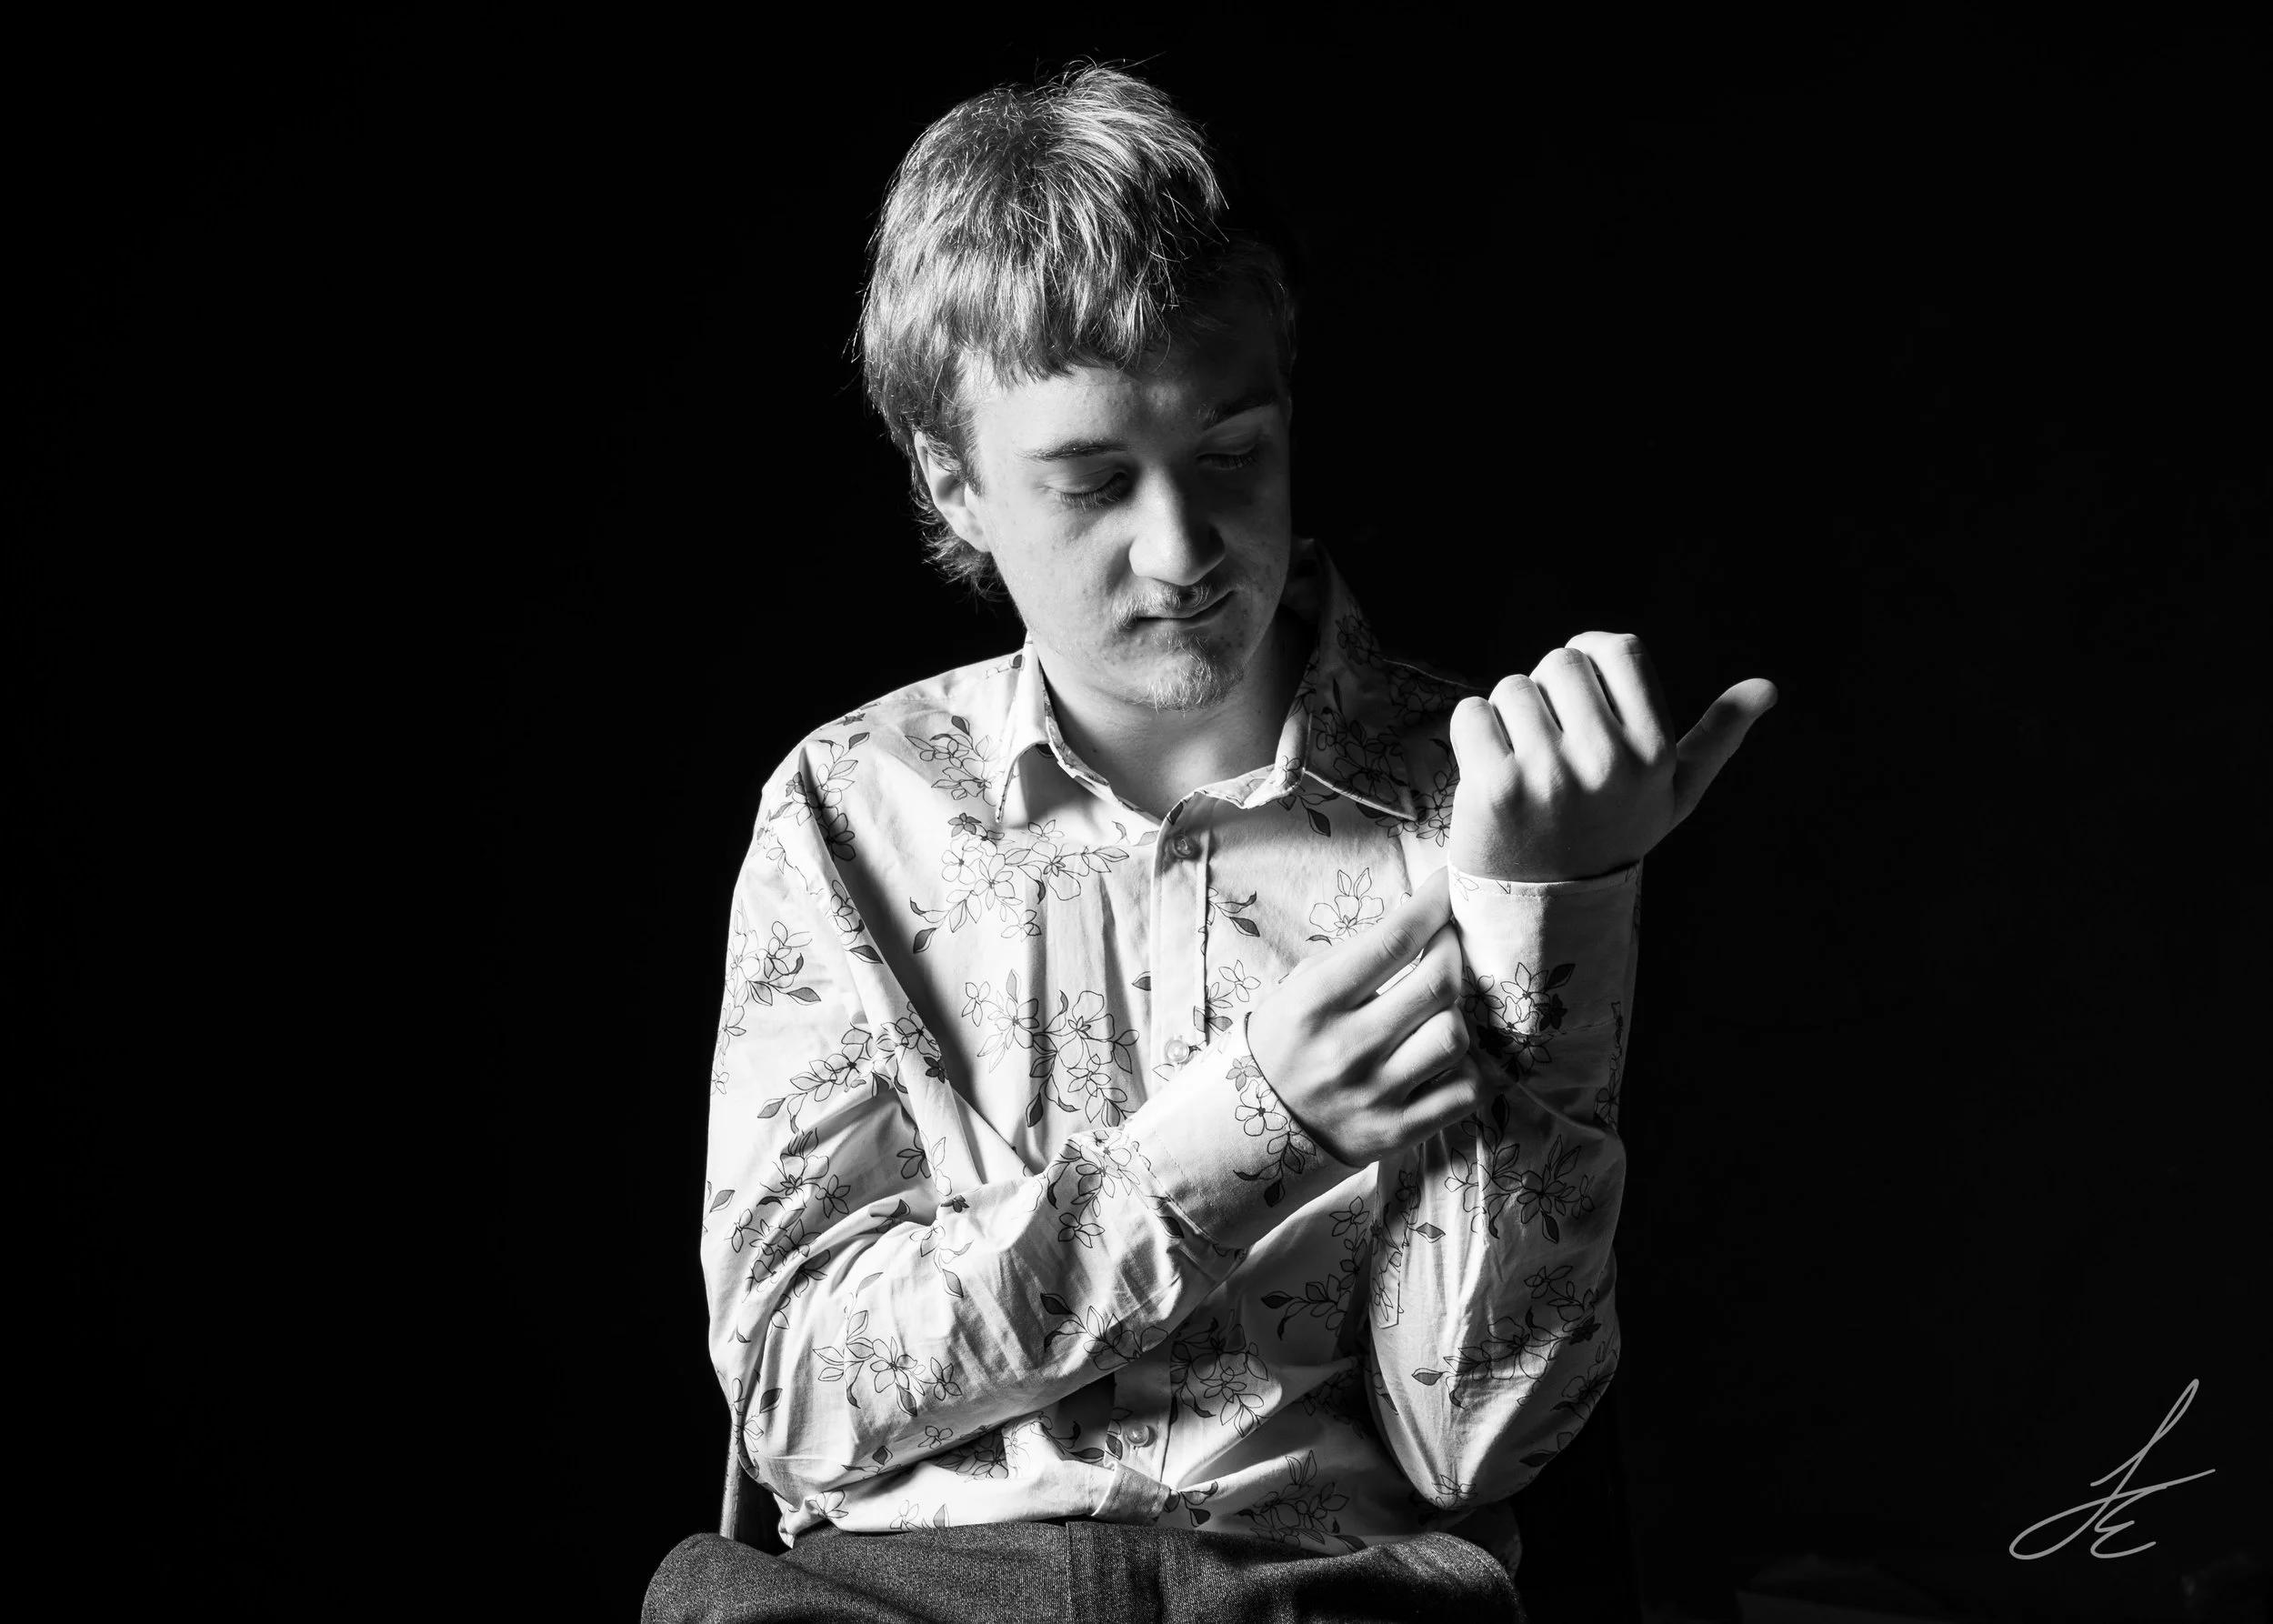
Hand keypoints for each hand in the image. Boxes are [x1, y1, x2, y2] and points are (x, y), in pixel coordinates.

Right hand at [1247, 867, 1488, 1165]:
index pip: (1393, 941)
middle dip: (1452, 950)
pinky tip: (1447, 1056)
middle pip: (1437, 985)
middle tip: (1446, 943)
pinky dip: (1468, 1067)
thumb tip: (1419, 922)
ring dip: (1456, 1013)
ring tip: (1437, 1008)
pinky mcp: (1398, 1132)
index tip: (1449, 886)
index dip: (1433, 904)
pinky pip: (1465, 1092)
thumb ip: (1353, 958)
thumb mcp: (1297, 990)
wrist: (1253, 1131)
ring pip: (1454, 1036)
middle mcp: (1346, 1049)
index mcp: (1314, 1004)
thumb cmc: (1284, 1045)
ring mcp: (1375, 1095)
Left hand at [1448, 632, 1776, 882]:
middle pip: (1561, 662)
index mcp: (1653, 753)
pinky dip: (1475, 734)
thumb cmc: (1612, 833)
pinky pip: (1473, 713)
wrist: (1546, 905)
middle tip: (1554, 744)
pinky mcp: (1494, 787)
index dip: (1592, 659)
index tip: (1583, 694)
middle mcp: (1606, 761)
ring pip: (1512, 686)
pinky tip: (1493, 773)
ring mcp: (1548, 775)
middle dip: (1551, 692)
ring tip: (1527, 764)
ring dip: (1511, 716)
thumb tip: (1767, 687)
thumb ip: (1717, 738)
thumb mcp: (1673, 793)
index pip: (1618, 648)